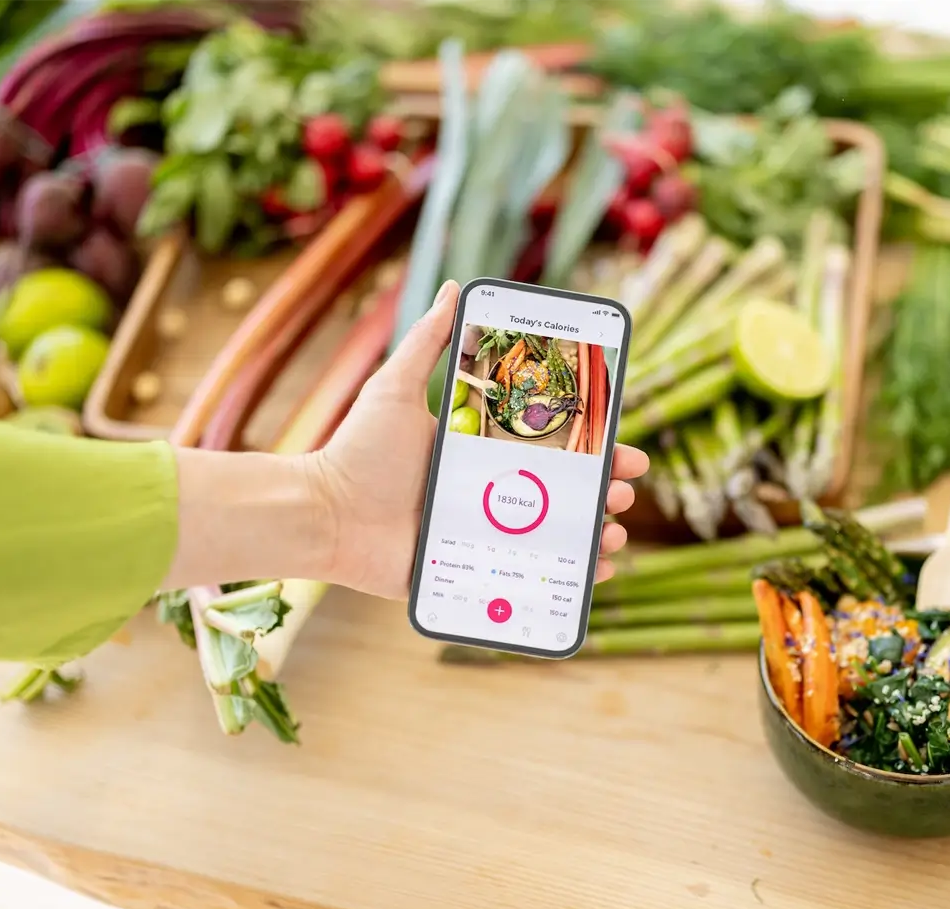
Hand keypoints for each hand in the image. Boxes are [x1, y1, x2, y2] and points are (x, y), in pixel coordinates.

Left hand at [310, 280, 648, 599]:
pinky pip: (530, 580)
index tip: (625, 450)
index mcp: (481, 453)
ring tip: (613, 532)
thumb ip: (427, 340)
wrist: (324, 514)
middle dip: (605, 494)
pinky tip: (593, 574)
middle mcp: (488, 494)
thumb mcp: (395, 388)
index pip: (554, 450)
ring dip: (595, 536)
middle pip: (565, 495)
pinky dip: (567, 581)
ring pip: (557, 538)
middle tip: (623, 493)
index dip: (595, 450)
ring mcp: (483, 535)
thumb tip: (452, 286)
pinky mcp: (471, 572)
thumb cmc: (357, 451)